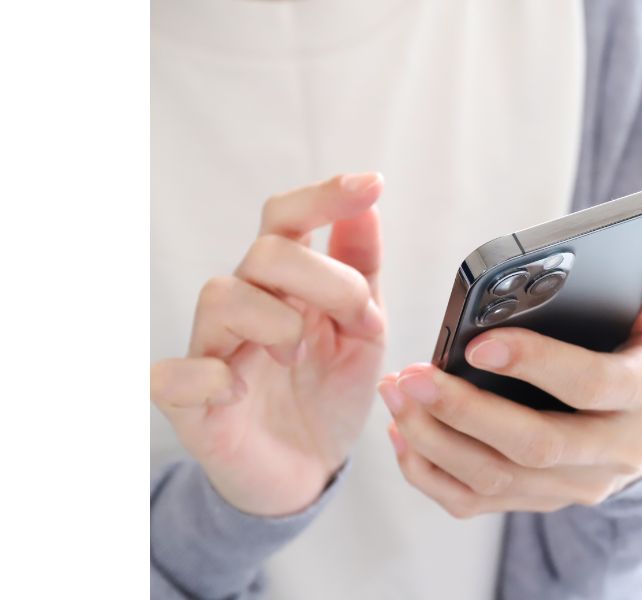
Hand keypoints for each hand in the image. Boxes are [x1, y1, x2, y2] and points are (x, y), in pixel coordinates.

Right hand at [151, 174, 386, 515]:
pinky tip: (237, 390)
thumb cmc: (327, 394)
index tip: (374, 184)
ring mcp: (211, 350)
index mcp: (284, 284)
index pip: (287, 218)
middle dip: (327, 282)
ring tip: (300, 359)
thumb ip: (362, 271)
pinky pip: (174, 374)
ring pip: (223, 297)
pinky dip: (209, 377)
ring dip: (278, 323)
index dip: (325, 196)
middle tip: (362, 324)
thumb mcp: (363, 332)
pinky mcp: (189, 402)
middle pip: (265, 253)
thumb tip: (369, 207)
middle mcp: (244, 305)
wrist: (308, 471)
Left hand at [377, 243, 641, 516]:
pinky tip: (403, 435)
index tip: (479, 344)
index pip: (590, 385)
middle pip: (535, 445)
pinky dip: (432, 474)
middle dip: (466, 412)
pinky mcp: (542, 503)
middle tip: (413, 375)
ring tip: (397, 394)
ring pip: (498, 480)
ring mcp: (577, 486)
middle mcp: (617, 451)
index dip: (536, 365)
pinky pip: (478, 503)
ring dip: (437, 440)